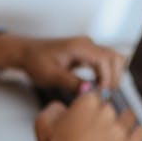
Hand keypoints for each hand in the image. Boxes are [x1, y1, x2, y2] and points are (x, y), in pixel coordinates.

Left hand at [0, 32, 125, 91]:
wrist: (26, 53)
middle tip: (105, 96)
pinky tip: (98, 88)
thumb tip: (89, 90)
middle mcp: (87, 44)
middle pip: (114, 57)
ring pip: (112, 59)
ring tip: (103, 93)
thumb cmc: (36, 62)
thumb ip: (70, 82)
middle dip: (114, 77)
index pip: (105, 60)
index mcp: (80, 46)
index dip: (107, 79)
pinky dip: (106, 74)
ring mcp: (88, 48)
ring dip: (112, 76)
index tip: (102, 94)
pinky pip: (104, 62)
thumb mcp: (51, 76)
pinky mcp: (86, 54)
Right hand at [34, 91, 141, 140]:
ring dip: (124, 122)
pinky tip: (134, 136)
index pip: (96, 97)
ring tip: (117, 133)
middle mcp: (106, 111)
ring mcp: (119, 130)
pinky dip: (138, 132)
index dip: (92, 107)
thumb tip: (67, 107)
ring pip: (129, 116)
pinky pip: (141, 132)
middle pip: (111, 108)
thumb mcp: (43, 120)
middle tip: (98, 131)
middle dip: (105, 117)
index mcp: (87, 101)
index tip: (89, 117)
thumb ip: (57, 107)